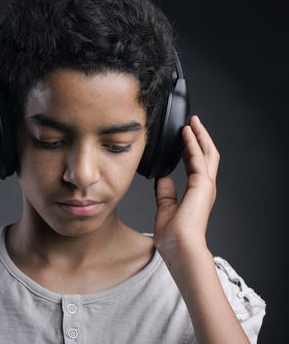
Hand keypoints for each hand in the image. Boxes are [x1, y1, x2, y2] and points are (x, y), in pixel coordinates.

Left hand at [153, 115, 219, 255]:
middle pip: (207, 155)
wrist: (179, 247)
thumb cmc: (173, 235)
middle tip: (193, 122)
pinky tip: (187, 133)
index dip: (191, 149)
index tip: (184, 136)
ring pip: (207, 153)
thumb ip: (166, 193)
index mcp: (197, 192)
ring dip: (199, 135)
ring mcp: (206, 185)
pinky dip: (192, 143)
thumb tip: (162, 179)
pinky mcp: (202, 184)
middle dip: (200, 137)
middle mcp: (205, 187)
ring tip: (192, 122)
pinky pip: (198, 158)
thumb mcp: (165, 208)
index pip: (196, 164)